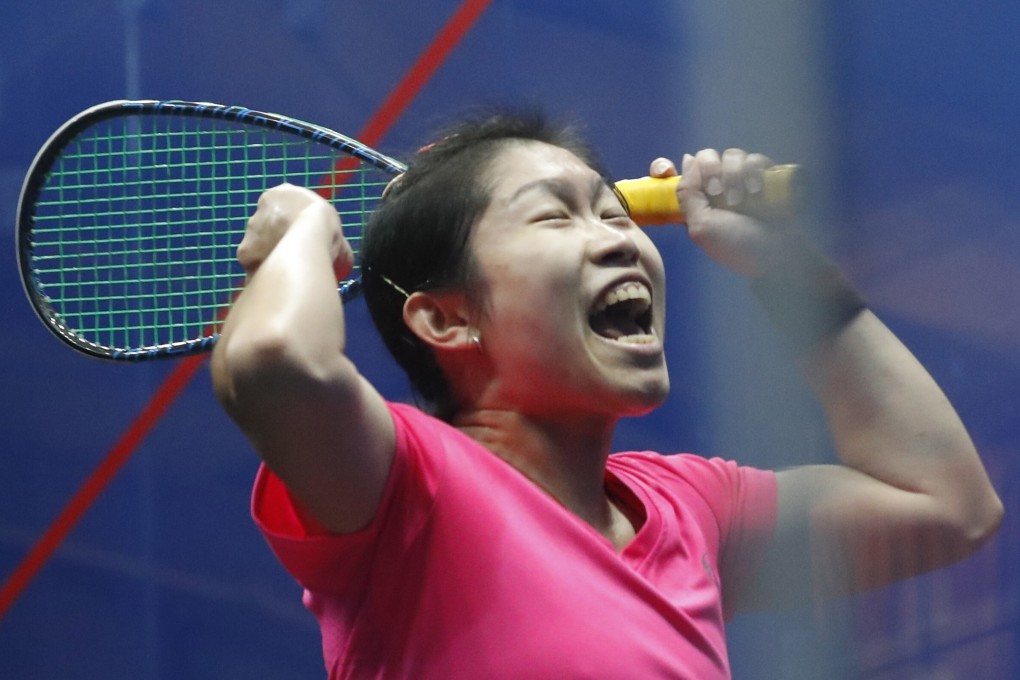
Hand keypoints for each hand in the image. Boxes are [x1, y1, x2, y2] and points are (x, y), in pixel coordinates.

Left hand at [238, 183, 352, 278]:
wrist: (310, 240)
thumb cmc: (325, 228)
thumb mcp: (334, 229)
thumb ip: (330, 237)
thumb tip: (342, 259)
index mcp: (282, 193)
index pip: (283, 209)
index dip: (294, 227)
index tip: (303, 240)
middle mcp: (261, 207)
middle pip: (268, 228)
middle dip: (279, 242)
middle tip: (296, 258)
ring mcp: (251, 229)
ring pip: (260, 246)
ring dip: (271, 257)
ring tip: (289, 271)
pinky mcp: (245, 250)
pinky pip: (255, 264)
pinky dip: (264, 271)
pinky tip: (279, 279)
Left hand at [650, 149, 802, 276]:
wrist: (778, 253)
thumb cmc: (737, 246)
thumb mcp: (700, 226)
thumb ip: (687, 194)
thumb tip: (687, 159)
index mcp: (697, 199)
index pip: (674, 174)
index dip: (664, 166)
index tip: (664, 170)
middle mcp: (718, 186)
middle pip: (706, 156)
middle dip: (710, 171)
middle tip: (719, 192)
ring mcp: (742, 180)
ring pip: (732, 155)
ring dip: (734, 174)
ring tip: (743, 198)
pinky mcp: (765, 176)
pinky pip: (756, 159)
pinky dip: (755, 170)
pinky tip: (756, 190)